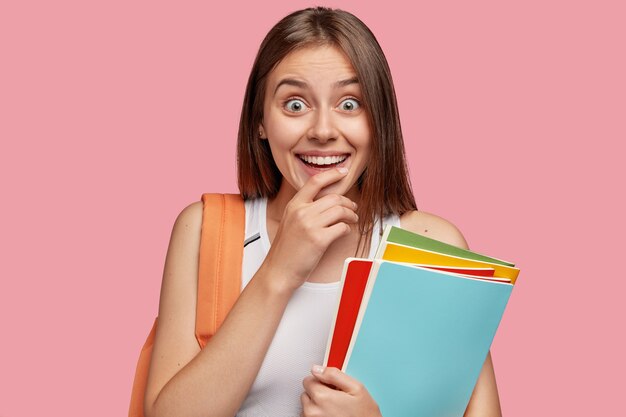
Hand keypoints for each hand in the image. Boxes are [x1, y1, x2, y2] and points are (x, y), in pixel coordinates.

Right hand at [263, 168, 358, 290]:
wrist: (279, 271)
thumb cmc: (286, 250)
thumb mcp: (290, 222)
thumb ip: (304, 210)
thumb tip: (327, 202)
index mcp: (294, 205)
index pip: (315, 182)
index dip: (332, 174)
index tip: (343, 172)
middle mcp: (301, 212)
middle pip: (333, 197)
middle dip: (348, 202)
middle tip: (353, 209)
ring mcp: (310, 225)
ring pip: (340, 211)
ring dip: (351, 215)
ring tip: (353, 220)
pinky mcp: (319, 240)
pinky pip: (342, 227)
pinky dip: (347, 229)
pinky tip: (344, 232)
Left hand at [301, 365, 381, 416]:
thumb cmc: (364, 414)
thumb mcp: (356, 388)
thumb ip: (333, 374)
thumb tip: (317, 369)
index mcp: (321, 397)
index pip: (308, 380)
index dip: (322, 381)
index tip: (332, 386)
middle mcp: (312, 411)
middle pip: (307, 392)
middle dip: (319, 392)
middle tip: (335, 398)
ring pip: (308, 405)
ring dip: (317, 405)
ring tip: (335, 409)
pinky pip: (309, 416)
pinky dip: (318, 414)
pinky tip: (332, 415)